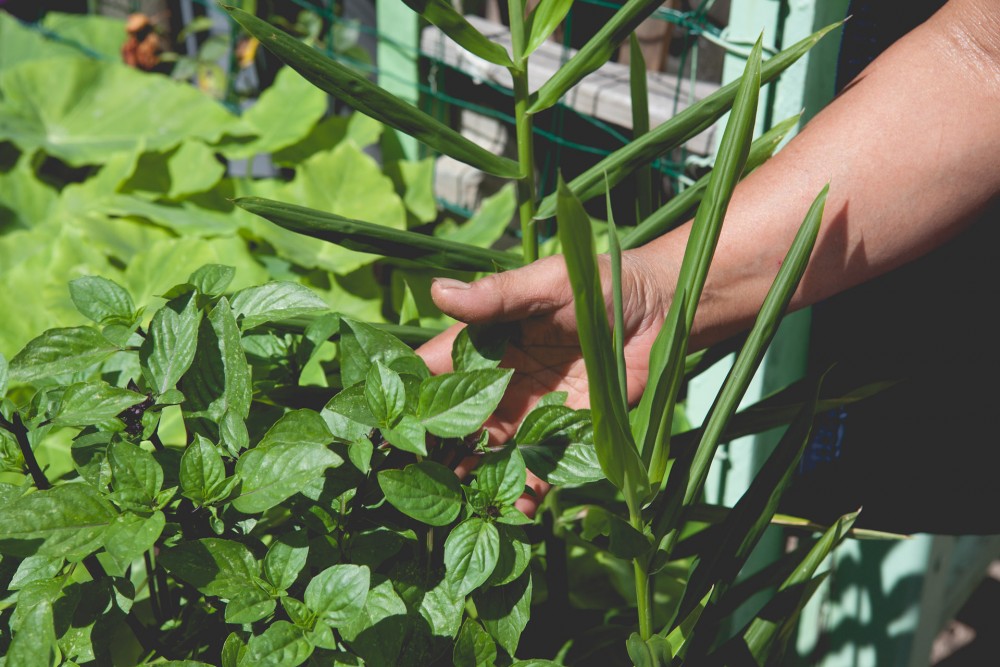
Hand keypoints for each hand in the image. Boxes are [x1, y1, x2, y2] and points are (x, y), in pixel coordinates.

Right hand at [415, 252, 672, 514]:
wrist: (660, 309)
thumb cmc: (598, 282)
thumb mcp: (547, 283)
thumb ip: (498, 296)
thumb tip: (439, 292)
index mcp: (485, 343)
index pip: (435, 371)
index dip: (409, 396)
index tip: (385, 427)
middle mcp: (500, 382)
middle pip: (455, 421)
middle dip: (435, 449)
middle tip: (411, 482)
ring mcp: (531, 411)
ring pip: (490, 450)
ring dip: (473, 477)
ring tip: (457, 507)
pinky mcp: (565, 433)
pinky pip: (539, 466)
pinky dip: (526, 489)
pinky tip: (518, 511)